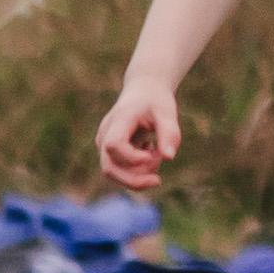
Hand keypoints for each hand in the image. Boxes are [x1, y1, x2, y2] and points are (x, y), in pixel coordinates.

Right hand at [97, 70, 180, 187]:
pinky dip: (137, 172)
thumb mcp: (166, 112)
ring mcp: (104, 145)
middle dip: (134, 180)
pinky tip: (150, 153)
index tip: (154, 154)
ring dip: (137, 176)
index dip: (132, 157)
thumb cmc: (155, 101)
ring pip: (112, 173)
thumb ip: (169, 133)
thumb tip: (169, 158)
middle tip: (158, 179)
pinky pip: (119, 171)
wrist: (143, 92)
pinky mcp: (110, 153)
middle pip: (108, 168)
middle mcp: (105, 134)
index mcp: (118, 121)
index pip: (114, 145)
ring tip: (156, 156)